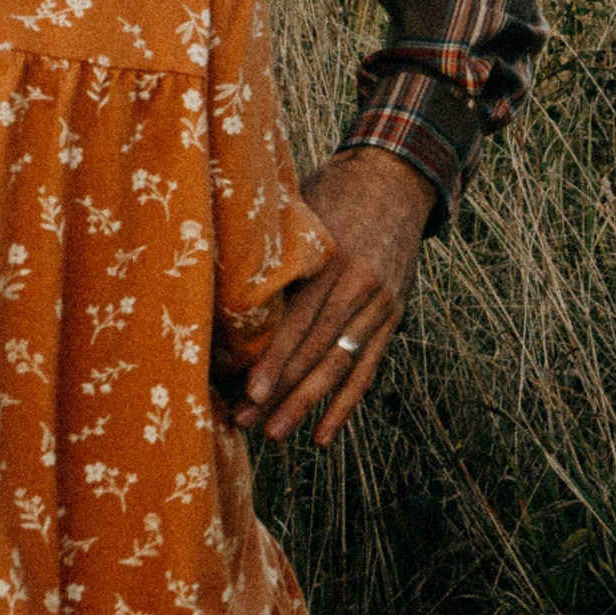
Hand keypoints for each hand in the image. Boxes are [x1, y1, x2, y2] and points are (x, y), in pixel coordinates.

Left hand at [236, 147, 435, 445]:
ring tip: (277, 435)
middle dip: (284, 391)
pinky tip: (324, 435)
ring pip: (344, 364)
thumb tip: (217, 285)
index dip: (276, 359)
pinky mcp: (394, 314)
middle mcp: (365, 285)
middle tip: (249, 423)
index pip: (303, 320)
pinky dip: (347, 403)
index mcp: (338, 260)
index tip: (250, 394)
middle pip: (321, 349)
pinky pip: (369, 366)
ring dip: (310, 404)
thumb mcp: (303, 213)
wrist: (398, 179)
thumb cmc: (334, 193)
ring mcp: (384, 303)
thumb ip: (275, 251)